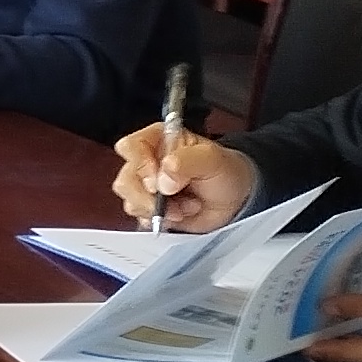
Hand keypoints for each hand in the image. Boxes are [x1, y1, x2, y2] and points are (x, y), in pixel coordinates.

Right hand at [114, 126, 257, 230]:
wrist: (236, 198)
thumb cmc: (225, 170)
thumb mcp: (212, 159)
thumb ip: (187, 161)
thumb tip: (163, 178)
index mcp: (158, 140)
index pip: (130, 147)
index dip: (140, 165)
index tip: (157, 180)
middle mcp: (147, 162)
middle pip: (125, 179)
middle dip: (148, 196)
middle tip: (171, 198)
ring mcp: (146, 188)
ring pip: (131, 202)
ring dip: (160, 210)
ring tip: (185, 206)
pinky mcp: (150, 209)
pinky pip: (141, 218)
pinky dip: (162, 221)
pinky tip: (181, 214)